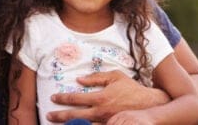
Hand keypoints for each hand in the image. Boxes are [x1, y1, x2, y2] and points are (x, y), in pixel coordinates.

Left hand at [46, 71, 168, 122]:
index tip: (53, 98)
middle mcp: (100, 111)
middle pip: (75, 116)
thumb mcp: (115, 76)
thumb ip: (96, 77)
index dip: (62, 98)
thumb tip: (79, 79)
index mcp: (100, 97)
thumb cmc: (131, 88)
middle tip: (48, 116)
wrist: (149, 103)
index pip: (75, 98)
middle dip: (59, 116)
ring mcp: (105, 122)